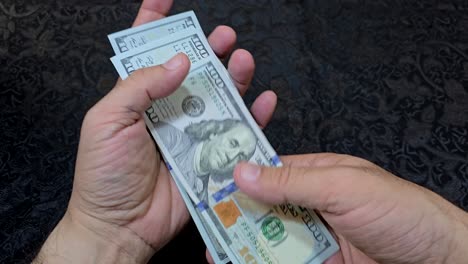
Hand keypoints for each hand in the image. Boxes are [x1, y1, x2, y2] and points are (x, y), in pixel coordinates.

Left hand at [34, 1, 276, 262]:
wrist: (121, 226)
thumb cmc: (104, 175)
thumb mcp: (107, 121)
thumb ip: (138, 87)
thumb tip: (177, 62)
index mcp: (137, 98)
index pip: (146, 52)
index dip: (154, 22)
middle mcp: (167, 111)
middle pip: (193, 70)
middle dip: (208, 47)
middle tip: (223, 35)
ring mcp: (191, 133)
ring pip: (218, 96)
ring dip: (234, 76)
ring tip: (243, 59)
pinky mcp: (210, 156)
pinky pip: (236, 132)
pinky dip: (253, 116)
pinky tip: (263, 101)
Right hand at [232, 154, 467, 263]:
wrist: (437, 259)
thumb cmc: (399, 211)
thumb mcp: (342, 188)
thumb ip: (291, 182)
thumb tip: (243, 170)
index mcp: (317, 173)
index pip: (269, 171)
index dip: (240, 177)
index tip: (210, 187)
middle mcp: (314, 201)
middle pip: (266, 207)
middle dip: (237, 216)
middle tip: (210, 228)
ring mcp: (317, 233)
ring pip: (273, 236)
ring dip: (247, 244)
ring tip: (220, 253)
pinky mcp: (323, 260)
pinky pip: (288, 259)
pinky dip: (267, 261)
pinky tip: (247, 263)